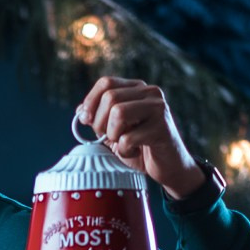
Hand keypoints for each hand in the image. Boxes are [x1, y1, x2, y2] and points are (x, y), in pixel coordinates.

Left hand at [77, 77, 202, 200]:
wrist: (169, 167)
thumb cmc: (140, 148)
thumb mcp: (114, 132)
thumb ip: (99, 119)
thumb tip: (80, 110)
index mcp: (137, 89)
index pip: (106, 82)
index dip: (90, 101)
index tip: (86, 120)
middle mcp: (150, 93)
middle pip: (110, 97)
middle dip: (100, 122)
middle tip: (107, 138)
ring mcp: (158, 108)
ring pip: (118, 113)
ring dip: (113, 135)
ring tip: (122, 143)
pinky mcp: (162, 128)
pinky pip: (128, 137)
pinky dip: (125, 151)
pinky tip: (134, 152)